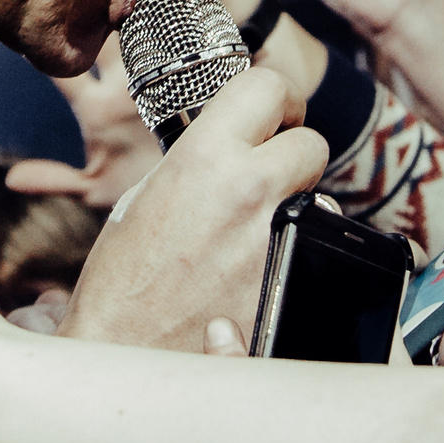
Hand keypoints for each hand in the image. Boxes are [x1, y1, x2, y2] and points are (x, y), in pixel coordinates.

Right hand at [53, 68, 326, 349]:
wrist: (126, 357)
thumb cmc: (122, 285)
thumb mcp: (144, 200)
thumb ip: (196, 163)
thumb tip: (229, 146)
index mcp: (204, 159)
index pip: (268, 86)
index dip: (278, 97)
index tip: (275, 113)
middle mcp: (248, 190)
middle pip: (312, 143)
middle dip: (294, 152)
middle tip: (272, 169)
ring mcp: (275, 237)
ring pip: (321, 194)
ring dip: (298, 200)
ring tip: (259, 224)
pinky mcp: (291, 278)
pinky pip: (315, 245)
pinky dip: (297, 246)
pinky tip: (261, 264)